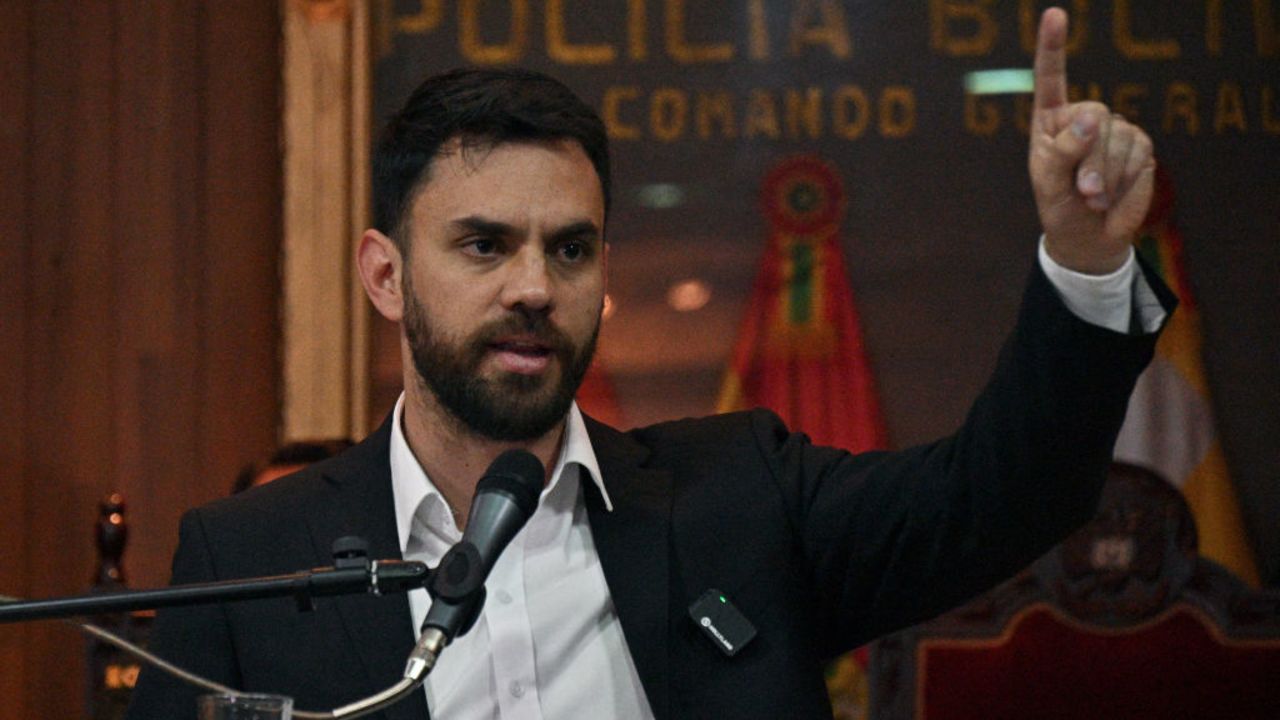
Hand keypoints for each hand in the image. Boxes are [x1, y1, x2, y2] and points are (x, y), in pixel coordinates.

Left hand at [1029, 8, 1155, 274]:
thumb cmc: (1059, 206)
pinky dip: (1125, 182)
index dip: (1053, 47)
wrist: (1089, 236)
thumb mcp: (1050, 182)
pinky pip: (1139, 155)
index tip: (1055, 15)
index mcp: (1051, 119)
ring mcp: (1116, 130)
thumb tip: (1093, 116)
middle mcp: (1085, 117)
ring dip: (1107, 177)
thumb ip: (1066, 149)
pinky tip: (1114, 196)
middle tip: (1083, 193)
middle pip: (1097, 118)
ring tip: (1095, 199)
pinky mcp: (1140, 147)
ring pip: (1120, 139)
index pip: (1051, 78)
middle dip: (1090, 161)